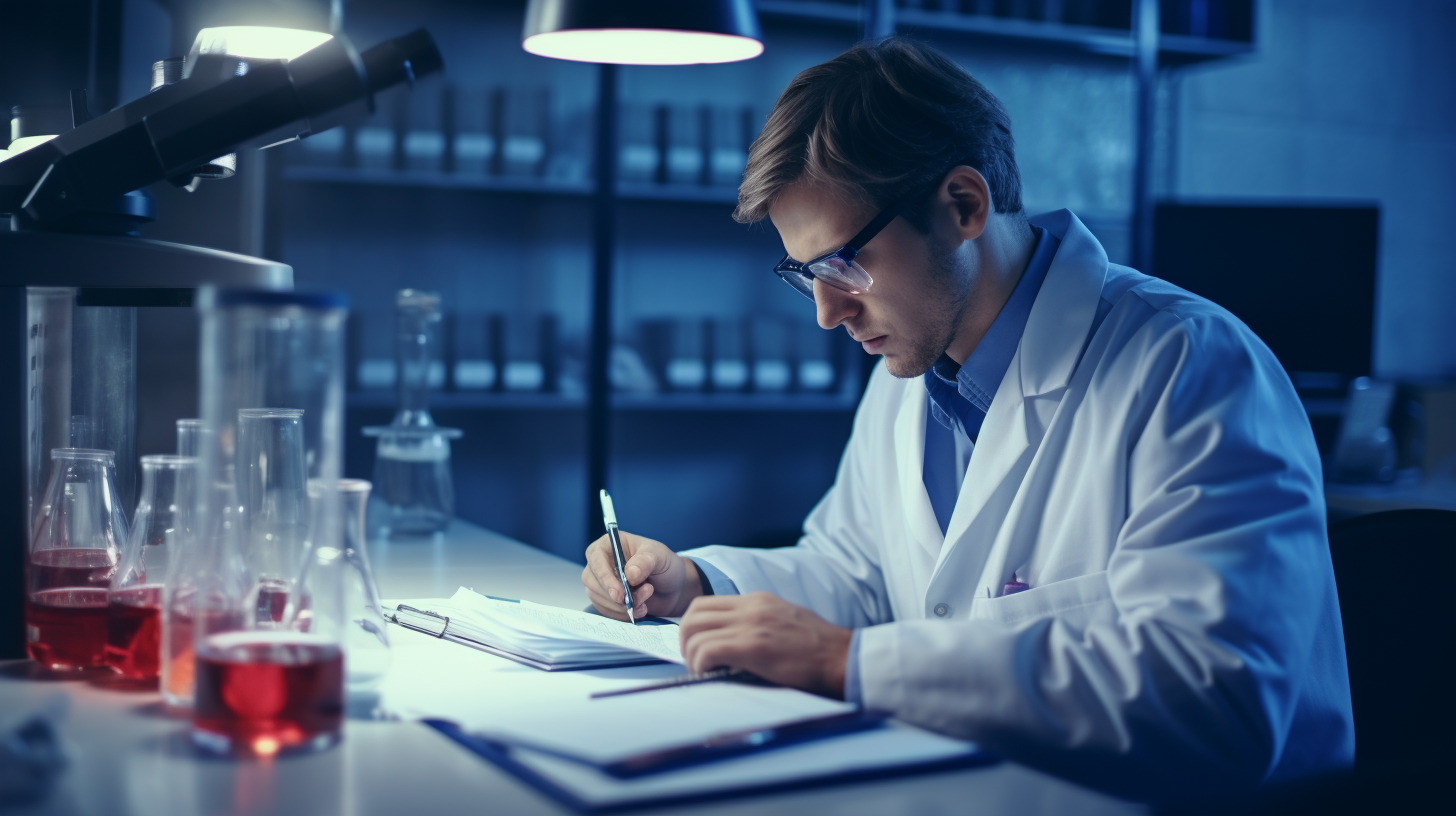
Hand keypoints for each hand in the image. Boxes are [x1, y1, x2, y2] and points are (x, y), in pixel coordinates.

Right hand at [582, 531, 702, 619]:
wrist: (672, 588)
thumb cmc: (664, 564)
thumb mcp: (660, 556)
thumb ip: (645, 562)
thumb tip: (629, 574)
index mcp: (608, 544)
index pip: (596, 558)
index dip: (605, 577)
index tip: (620, 594)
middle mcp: (599, 563)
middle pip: (593, 582)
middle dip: (618, 595)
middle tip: (645, 594)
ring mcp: (600, 583)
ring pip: (599, 599)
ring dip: (623, 606)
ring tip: (646, 601)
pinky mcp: (604, 600)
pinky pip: (606, 611)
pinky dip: (623, 614)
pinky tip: (640, 609)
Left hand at [678, 593, 851, 699]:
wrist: (843, 658)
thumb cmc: (819, 649)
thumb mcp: (786, 622)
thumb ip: (759, 624)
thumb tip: (734, 642)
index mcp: (759, 600)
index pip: (707, 604)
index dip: (694, 626)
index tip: (697, 646)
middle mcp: (751, 607)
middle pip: (693, 613)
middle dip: (685, 639)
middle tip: (693, 659)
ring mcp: (751, 625)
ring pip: (694, 630)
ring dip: (690, 653)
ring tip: (701, 669)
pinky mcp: (752, 646)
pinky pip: (707, 650)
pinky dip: (699, 663)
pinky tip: (708, 673)